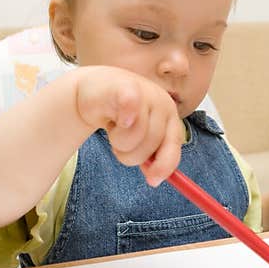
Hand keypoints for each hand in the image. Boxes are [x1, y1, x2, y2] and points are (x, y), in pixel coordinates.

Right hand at [75, 66, 181, 186]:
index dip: (164, 165)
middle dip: (130, 153)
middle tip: (119, 145)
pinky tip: (116, 118)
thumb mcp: (139, 138)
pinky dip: (123, 119)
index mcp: (170, 117)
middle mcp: (163, 103)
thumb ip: (150, 156)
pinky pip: (131, 108)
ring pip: (134, 134)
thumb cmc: (120, 115)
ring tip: (114, 129)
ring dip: (118, 141)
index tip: (153, 181)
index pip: (173, 146)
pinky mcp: (127, 86)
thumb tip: (155, 180)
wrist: (95, 90)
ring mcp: (146, 92)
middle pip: (151, 143)